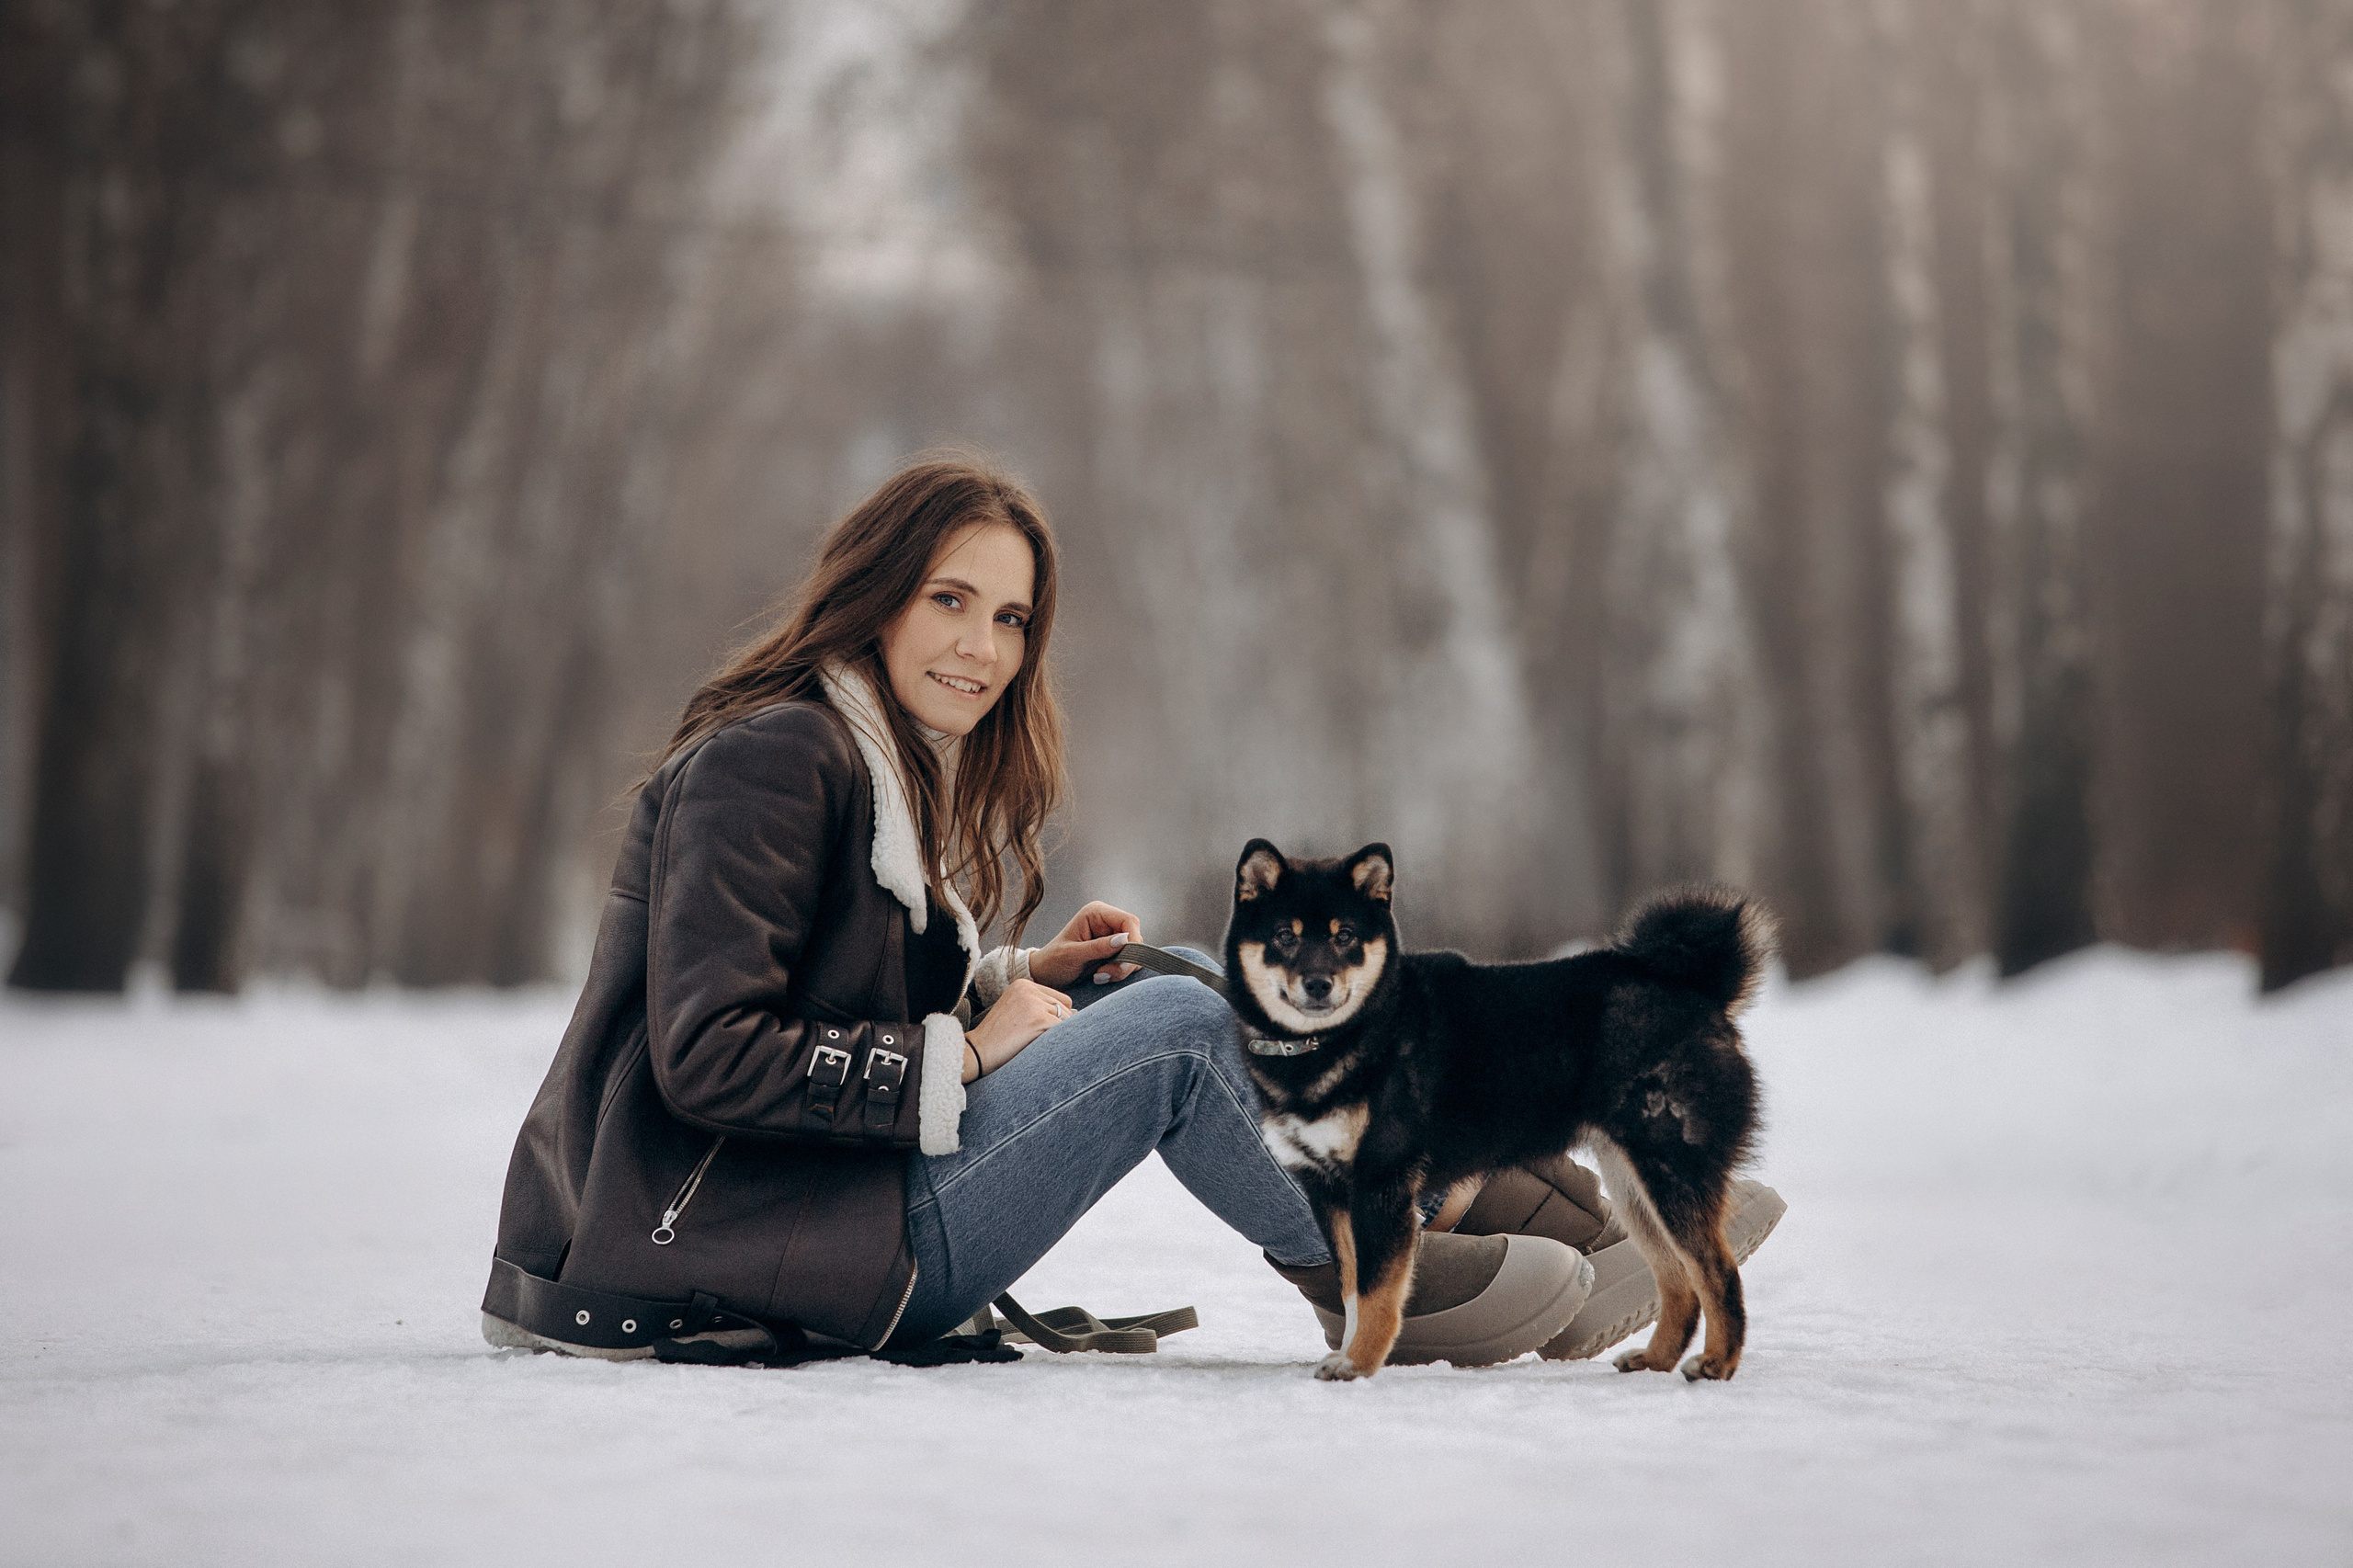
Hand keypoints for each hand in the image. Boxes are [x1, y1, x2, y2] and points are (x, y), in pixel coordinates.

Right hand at [965, 978, 1076, 1078]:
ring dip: (1058, 1035)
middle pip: (1066, 1008)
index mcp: (1023, 984)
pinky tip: (1040, 1048)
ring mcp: (1033, 1002)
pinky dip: (1057, 1042)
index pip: (1060, 998)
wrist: (977, 1052)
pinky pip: (1062, 1031)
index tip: (1039, 1031)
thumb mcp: (1018, 1011)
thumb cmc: (998, 1037)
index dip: (1056, 1018)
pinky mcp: (1037, 1019)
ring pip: (1067, 1019)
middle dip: (1059, 1026)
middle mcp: (1028, 988)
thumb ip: (1042, 1007)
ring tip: (1037, 1043)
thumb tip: (1077, 1012)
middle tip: (1038, 1040)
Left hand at [1026, 900, 1144, 987]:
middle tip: (1105, 973)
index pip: (1128, 920)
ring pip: (1133, 952)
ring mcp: (1111, 936)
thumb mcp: (1072, 955)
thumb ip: (1098, 947)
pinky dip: (1118, 972)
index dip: (1132, 940)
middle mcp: (1106, 922)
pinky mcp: (1113, 951)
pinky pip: (1128, 962)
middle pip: (1134, 937)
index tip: (1124, 962)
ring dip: (1121, 968)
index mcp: (1096, 913)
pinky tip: (1101, 976)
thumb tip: (1124, 940)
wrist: (1045, 975)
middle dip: (1125, 959)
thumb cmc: (1053, 961)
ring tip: (1099, 976)